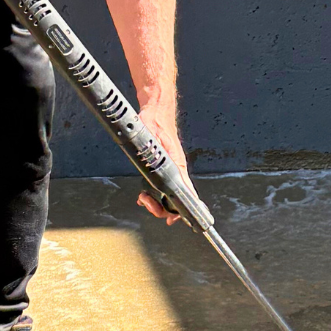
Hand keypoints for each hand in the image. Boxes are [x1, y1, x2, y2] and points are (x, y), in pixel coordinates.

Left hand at [138, 106, 185, 224]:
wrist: (156, 111)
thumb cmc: (156, 122)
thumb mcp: (153, 140)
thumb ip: (155, 154)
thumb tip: (156, 168)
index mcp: (178, 166)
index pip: (187, 194)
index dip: (182, 211)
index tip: (173, 219)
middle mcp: (177, 170)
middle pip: (176, 201)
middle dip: (160, 208)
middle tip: (145, 203)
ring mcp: (172, 170)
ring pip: (168, 196)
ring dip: (156, 202)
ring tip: (143, 199)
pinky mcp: (165, 167)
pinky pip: (163, 187)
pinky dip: (154, 195)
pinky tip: (144, 194)